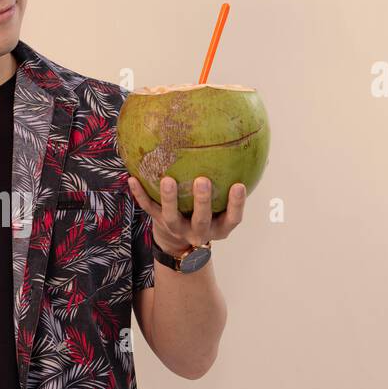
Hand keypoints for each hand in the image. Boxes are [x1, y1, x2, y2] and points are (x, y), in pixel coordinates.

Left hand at [125, 174, 245, 256]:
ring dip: (169, 199)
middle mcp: (199, 232)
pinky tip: (131, 178)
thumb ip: (234, 182)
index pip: (233, 218)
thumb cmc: (209, 211)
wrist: (179, 239)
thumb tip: (255, 149)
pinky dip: (139, 195)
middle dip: (202, 202)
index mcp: (220, 227)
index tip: (239, 185)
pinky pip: (148, 208)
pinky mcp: (158, 223)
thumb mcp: (225, 205)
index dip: (237, 204)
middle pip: (201, 220)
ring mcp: (177, 229)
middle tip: (202, 181)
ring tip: (167, 180)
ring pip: (171, 217)